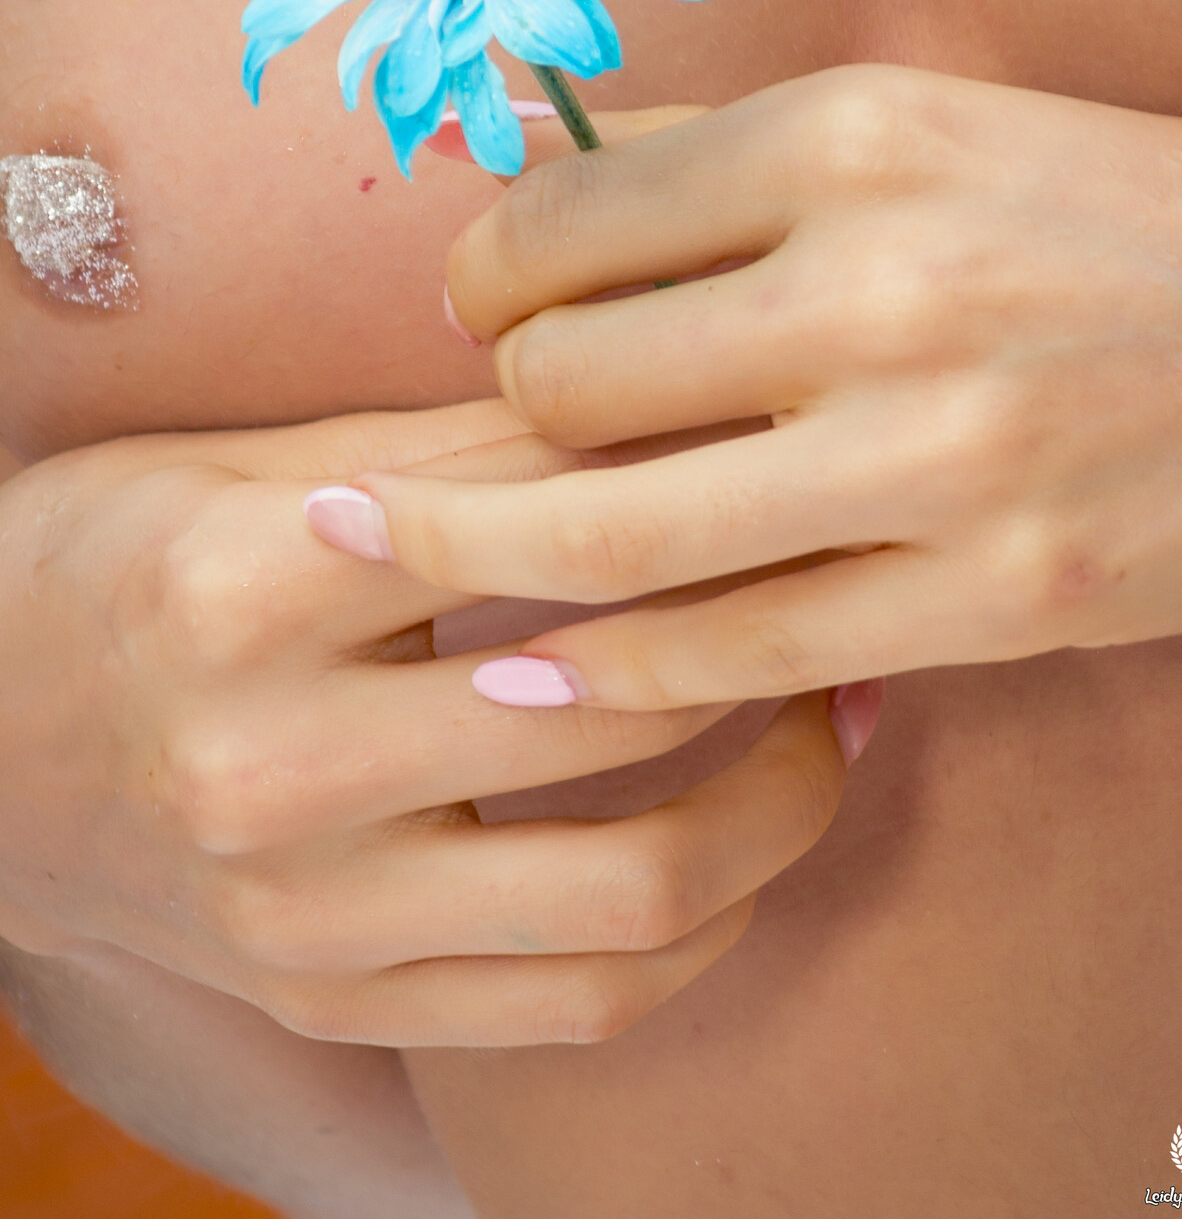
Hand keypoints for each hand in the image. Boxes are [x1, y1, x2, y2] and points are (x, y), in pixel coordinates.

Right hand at [0, 402, 865, 1044]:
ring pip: (635, 893)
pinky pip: (581, 1005)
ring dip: (782, 802)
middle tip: (835, 573)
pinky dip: (700, 929)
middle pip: (615, 706)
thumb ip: (441, 453)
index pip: (543, 526)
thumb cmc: (113, 567)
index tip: (785, 451)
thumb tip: (644, 410)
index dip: (698, 483)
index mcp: (248, 586)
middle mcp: (274, 765)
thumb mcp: (240, 466)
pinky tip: (744, 845)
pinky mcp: (337, 1000)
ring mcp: (306, 915)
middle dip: (769, 633)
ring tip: (831, 713)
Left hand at [353, 64, 1181, 711]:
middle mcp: (881, 285)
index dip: (485, 277)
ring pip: (616, 535)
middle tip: (497, 428)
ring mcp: (939, 455)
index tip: (490, 308)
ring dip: (480, 556)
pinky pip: (741, 652)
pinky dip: (615, 674)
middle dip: (494, 414)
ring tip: (396, 555)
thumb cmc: (1106, 211)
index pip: (563, 222)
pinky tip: (538, 676)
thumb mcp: (927, 122)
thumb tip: (539, 167)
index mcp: (852, 138)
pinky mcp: (994, 596)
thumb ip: (722, 150)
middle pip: (567, 383)